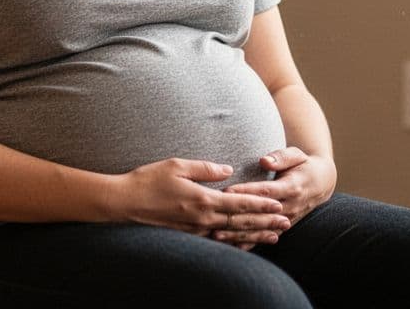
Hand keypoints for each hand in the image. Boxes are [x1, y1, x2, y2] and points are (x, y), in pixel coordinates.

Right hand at [112, 158, 289, 237]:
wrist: (123, 204)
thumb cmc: (148, 180)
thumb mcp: (177, 165)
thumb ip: (205, 168)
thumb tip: (228, 169)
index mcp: (202, 200)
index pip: (238, 202)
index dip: (260, 203)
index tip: (278, 204)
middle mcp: (202, 219)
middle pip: (240, 221)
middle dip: (265, 222)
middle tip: (286, 223)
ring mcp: (195, 230)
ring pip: (232, 234)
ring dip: (255, 235)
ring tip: (274, 236)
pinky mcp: (188, 236)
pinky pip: (217, 241)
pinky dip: (235, 242)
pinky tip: (245, 243)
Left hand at [217, 147, 335, 245]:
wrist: (322, 183)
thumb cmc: (304, 165)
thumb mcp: (297, 155)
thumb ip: (281, 157)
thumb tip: (264, 160)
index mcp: (292, 187)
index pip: (265, 191)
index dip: (246, 192)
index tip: (227, 192)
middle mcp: (290, 206)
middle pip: (260, 214)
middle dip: (237, 217)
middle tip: (214, 216)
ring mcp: (287, 220)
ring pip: (260, 229)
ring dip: (239, 234)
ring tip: (217, 236)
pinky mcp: (283, 227)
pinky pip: (265, 237)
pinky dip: (249, 243)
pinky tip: (232, 247)